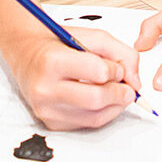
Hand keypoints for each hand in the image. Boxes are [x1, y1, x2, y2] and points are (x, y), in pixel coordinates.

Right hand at [2, 25, 143, 131]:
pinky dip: (102, 114)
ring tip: (118, 94)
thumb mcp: (92, 36)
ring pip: (94, 117)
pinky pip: (86, 124)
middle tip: (128, 89)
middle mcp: (45, 87)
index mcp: (53, 61)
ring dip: (115, 107)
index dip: (116, 70)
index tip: (118, 68)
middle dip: (120, 94)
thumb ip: (121, 52)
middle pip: (96, 99)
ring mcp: (46, 108)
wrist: (27, 54)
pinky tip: (103, 102)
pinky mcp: (50, 122)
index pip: (98, 72)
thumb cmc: (58, 44)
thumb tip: (135, 81)